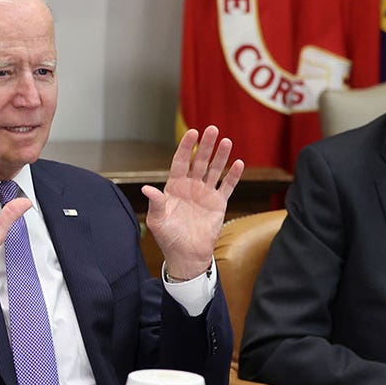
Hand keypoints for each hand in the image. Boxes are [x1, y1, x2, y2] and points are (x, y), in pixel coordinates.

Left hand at [143, 126, 244, 279]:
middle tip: (212, 129)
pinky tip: (239, 163)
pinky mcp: (218, 204)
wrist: (186, 255)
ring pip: (214, 170)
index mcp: (174, 187)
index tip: (192, 133)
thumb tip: (146, 189)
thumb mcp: (158, 221)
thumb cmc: (169, 237)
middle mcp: (190, 186)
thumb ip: (156, 203)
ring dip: (220, 156)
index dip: (185, 148)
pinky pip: (227, 187)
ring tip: (227, 141)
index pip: (180, 162)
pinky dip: (233, 176)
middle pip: (199, 162)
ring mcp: (205, 194)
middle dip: (205, 146)